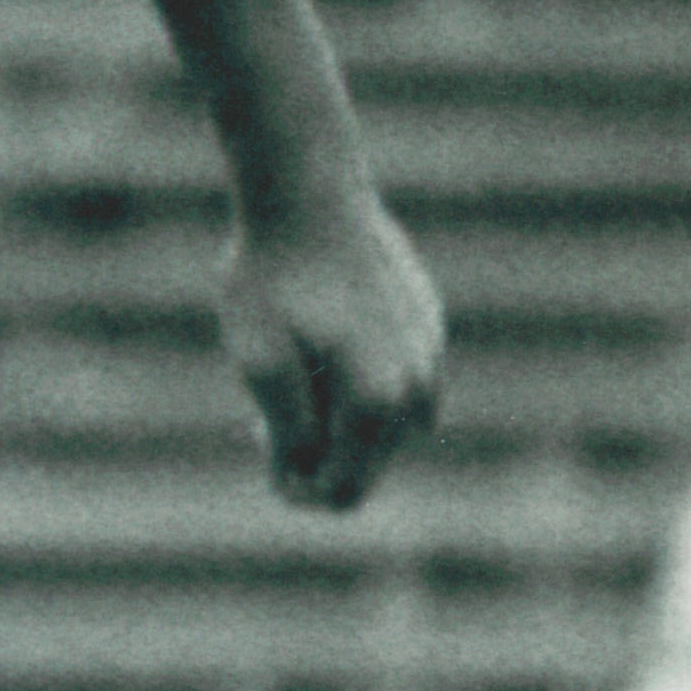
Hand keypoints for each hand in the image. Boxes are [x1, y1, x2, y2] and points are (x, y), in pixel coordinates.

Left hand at [223, 183, 442, 510]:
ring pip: (384, 428)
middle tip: (265, 412)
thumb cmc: (271, 279)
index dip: (295, 489)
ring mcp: (432, 356)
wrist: (308, 196)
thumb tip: (305, 478)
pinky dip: (360, 385)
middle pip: (367, 466)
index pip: (343, 494)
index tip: (259, 444)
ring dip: (338, 421)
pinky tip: (324, 344)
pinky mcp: (430, 328)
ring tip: (296, 372)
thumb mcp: (258, 363)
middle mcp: (420, 388)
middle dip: (317, 455)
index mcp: (378, 404)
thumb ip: (288, 431)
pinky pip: (397, 385)